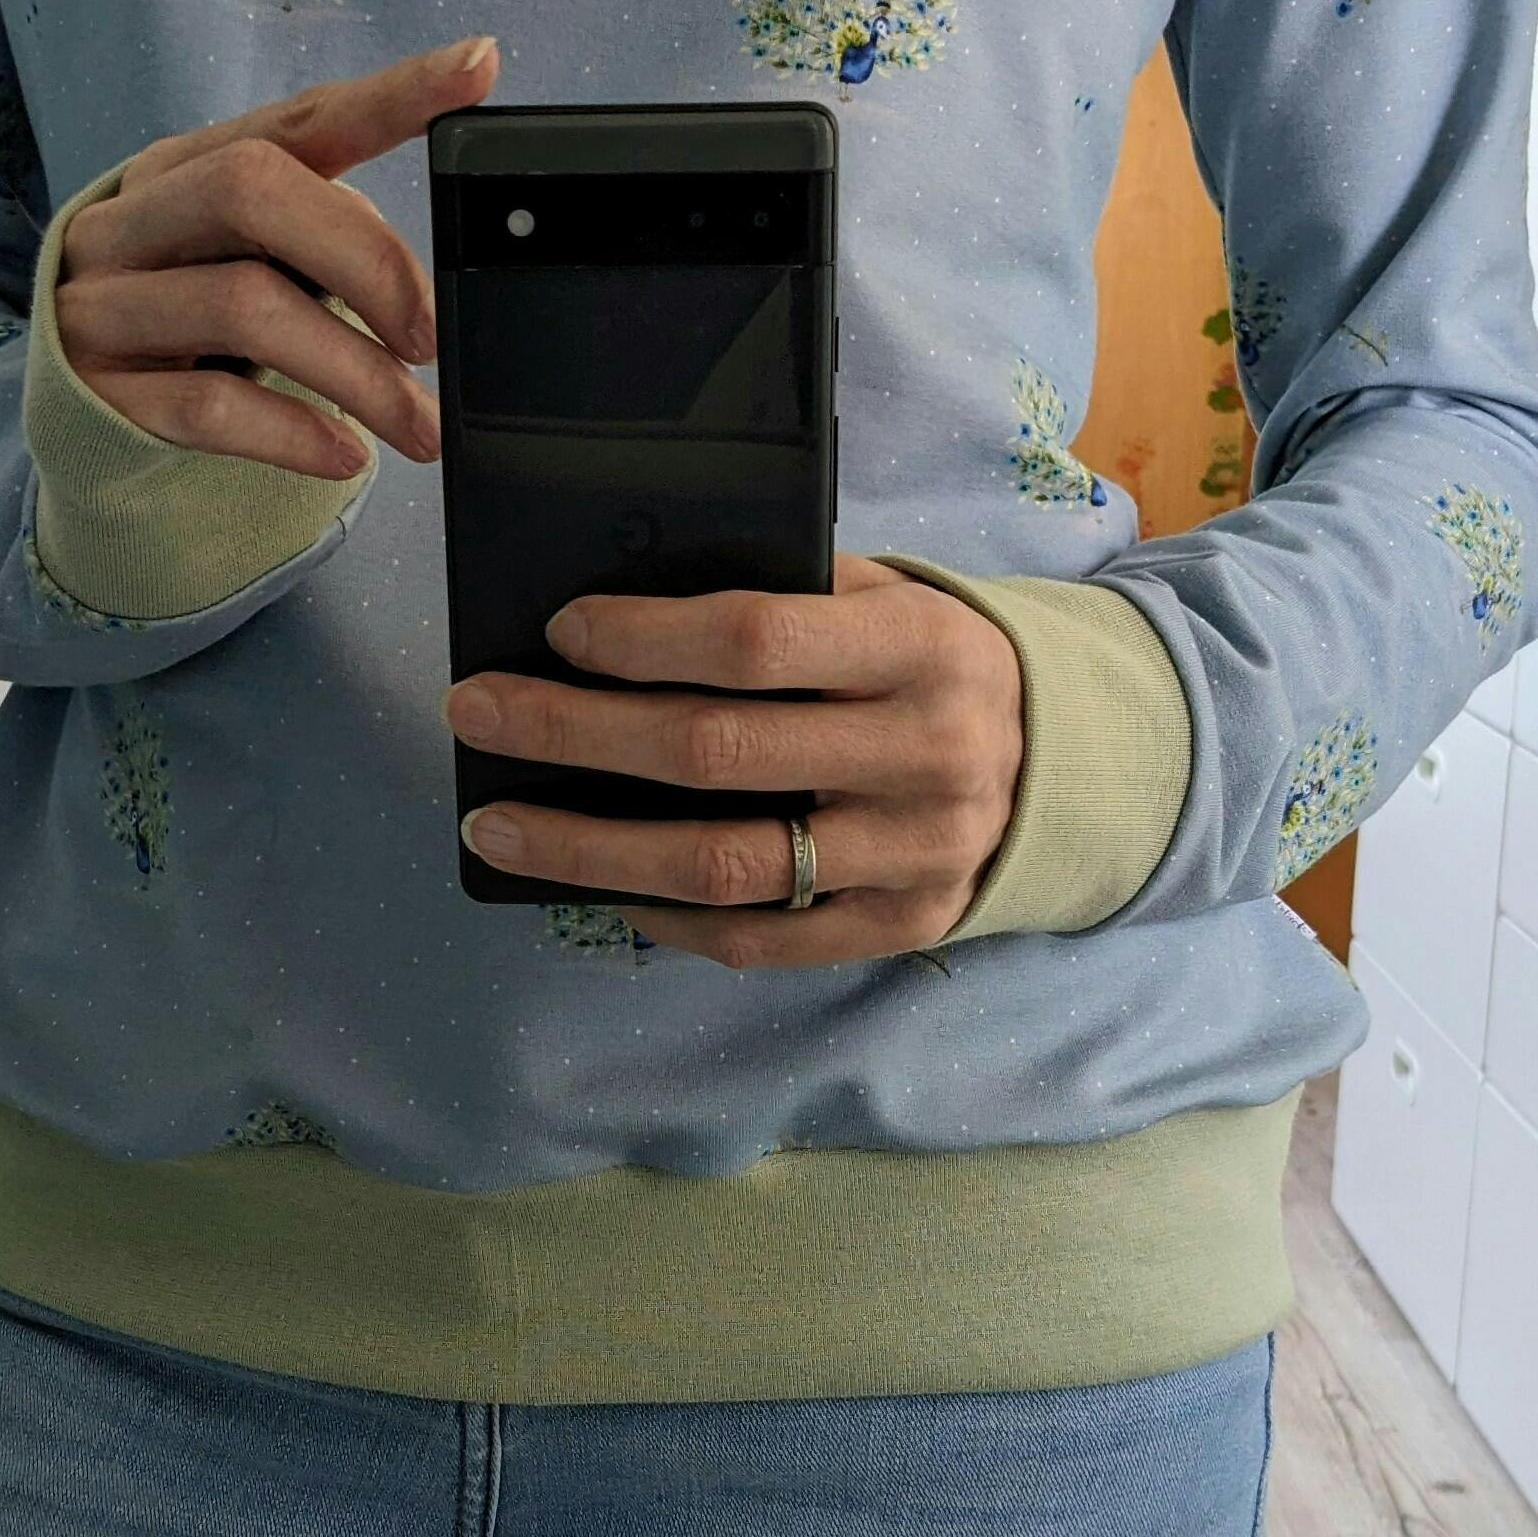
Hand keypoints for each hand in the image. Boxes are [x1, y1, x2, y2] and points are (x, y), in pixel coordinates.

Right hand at [54, 33, 498, 475]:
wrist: (73, 414)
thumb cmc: (190, 320)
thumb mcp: (245, 259)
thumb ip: (319, 237)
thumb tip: (428, 284)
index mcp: (182, 167)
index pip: (296, 118)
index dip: (389, 94)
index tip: (477, 69)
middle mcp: (128, 221)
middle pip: (252, 191)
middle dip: (366, 261)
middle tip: (431, 336)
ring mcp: (99, 306)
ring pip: (242, 306)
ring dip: (356, 373)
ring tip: (418, 424)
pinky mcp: (96, 394)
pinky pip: (209, 407)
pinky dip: (294, 433)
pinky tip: (346, 453)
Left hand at [442, 554, 1025, 966]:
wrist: (1063, 758)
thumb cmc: (926, 662)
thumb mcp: (884, 598)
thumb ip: (782, 599)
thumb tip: (611, 614)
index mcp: (919, 646)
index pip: (755, 639)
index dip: (644, 637)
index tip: (558, 631)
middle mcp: (925, 753)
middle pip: (717, 751)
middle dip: (575, 732)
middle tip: (475, 712)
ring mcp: (915, 853)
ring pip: (724, 864)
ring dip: (589, 849)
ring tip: (498, 827)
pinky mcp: (900, 927)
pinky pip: (758, 937)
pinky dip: (662, 916)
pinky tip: (595, 885)